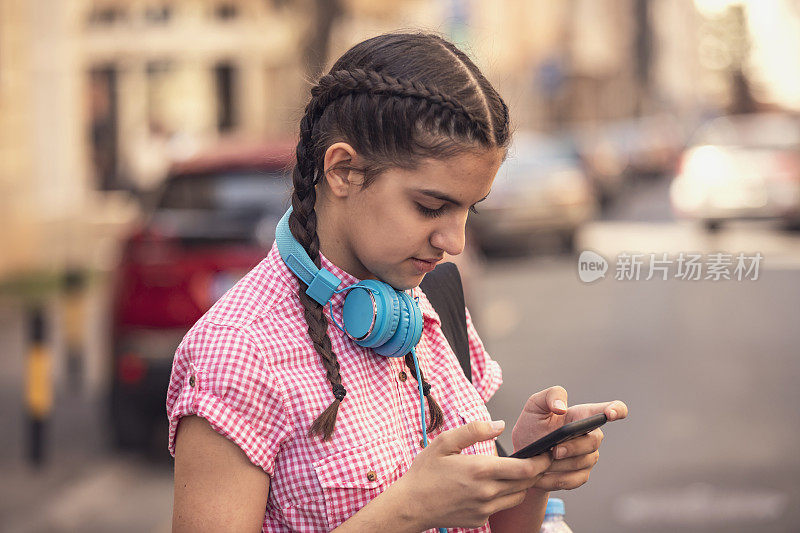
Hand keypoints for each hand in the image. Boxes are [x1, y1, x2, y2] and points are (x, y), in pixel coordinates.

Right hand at [394, 419, 551, 529]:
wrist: (410, 505)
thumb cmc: (425, 472)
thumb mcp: (445, 442)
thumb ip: (475, 430)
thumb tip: (500, 425)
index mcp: (480, 469)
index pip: (526, 469)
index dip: (541, 460)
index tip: (546, 451)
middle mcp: (487, 492)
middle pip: (527, 483)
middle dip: (537, 470)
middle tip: (538, 458)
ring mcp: (485, 508)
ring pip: (518, 496)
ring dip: (522, 483)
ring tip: (517, 470)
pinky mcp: (480, 518)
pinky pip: (502, 506)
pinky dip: (505, 495)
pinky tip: (494, 484)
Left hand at [511, 386, 627, 491]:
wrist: (522, 457)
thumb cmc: (531, 426)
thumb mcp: (535, 405)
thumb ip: (550, 396)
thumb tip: (562, 407)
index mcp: (583, 415)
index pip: (612, 409)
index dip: (616, 410)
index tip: (610, 414)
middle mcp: (591, 436)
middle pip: (594, 440)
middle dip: (574, 446)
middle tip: (554, 450)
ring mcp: (588, 457)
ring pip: (583, 462)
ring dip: (560, 464)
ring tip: (541, 462)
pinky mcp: (580, 476)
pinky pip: (573, 479)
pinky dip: (554, 478)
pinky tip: (541, 476)